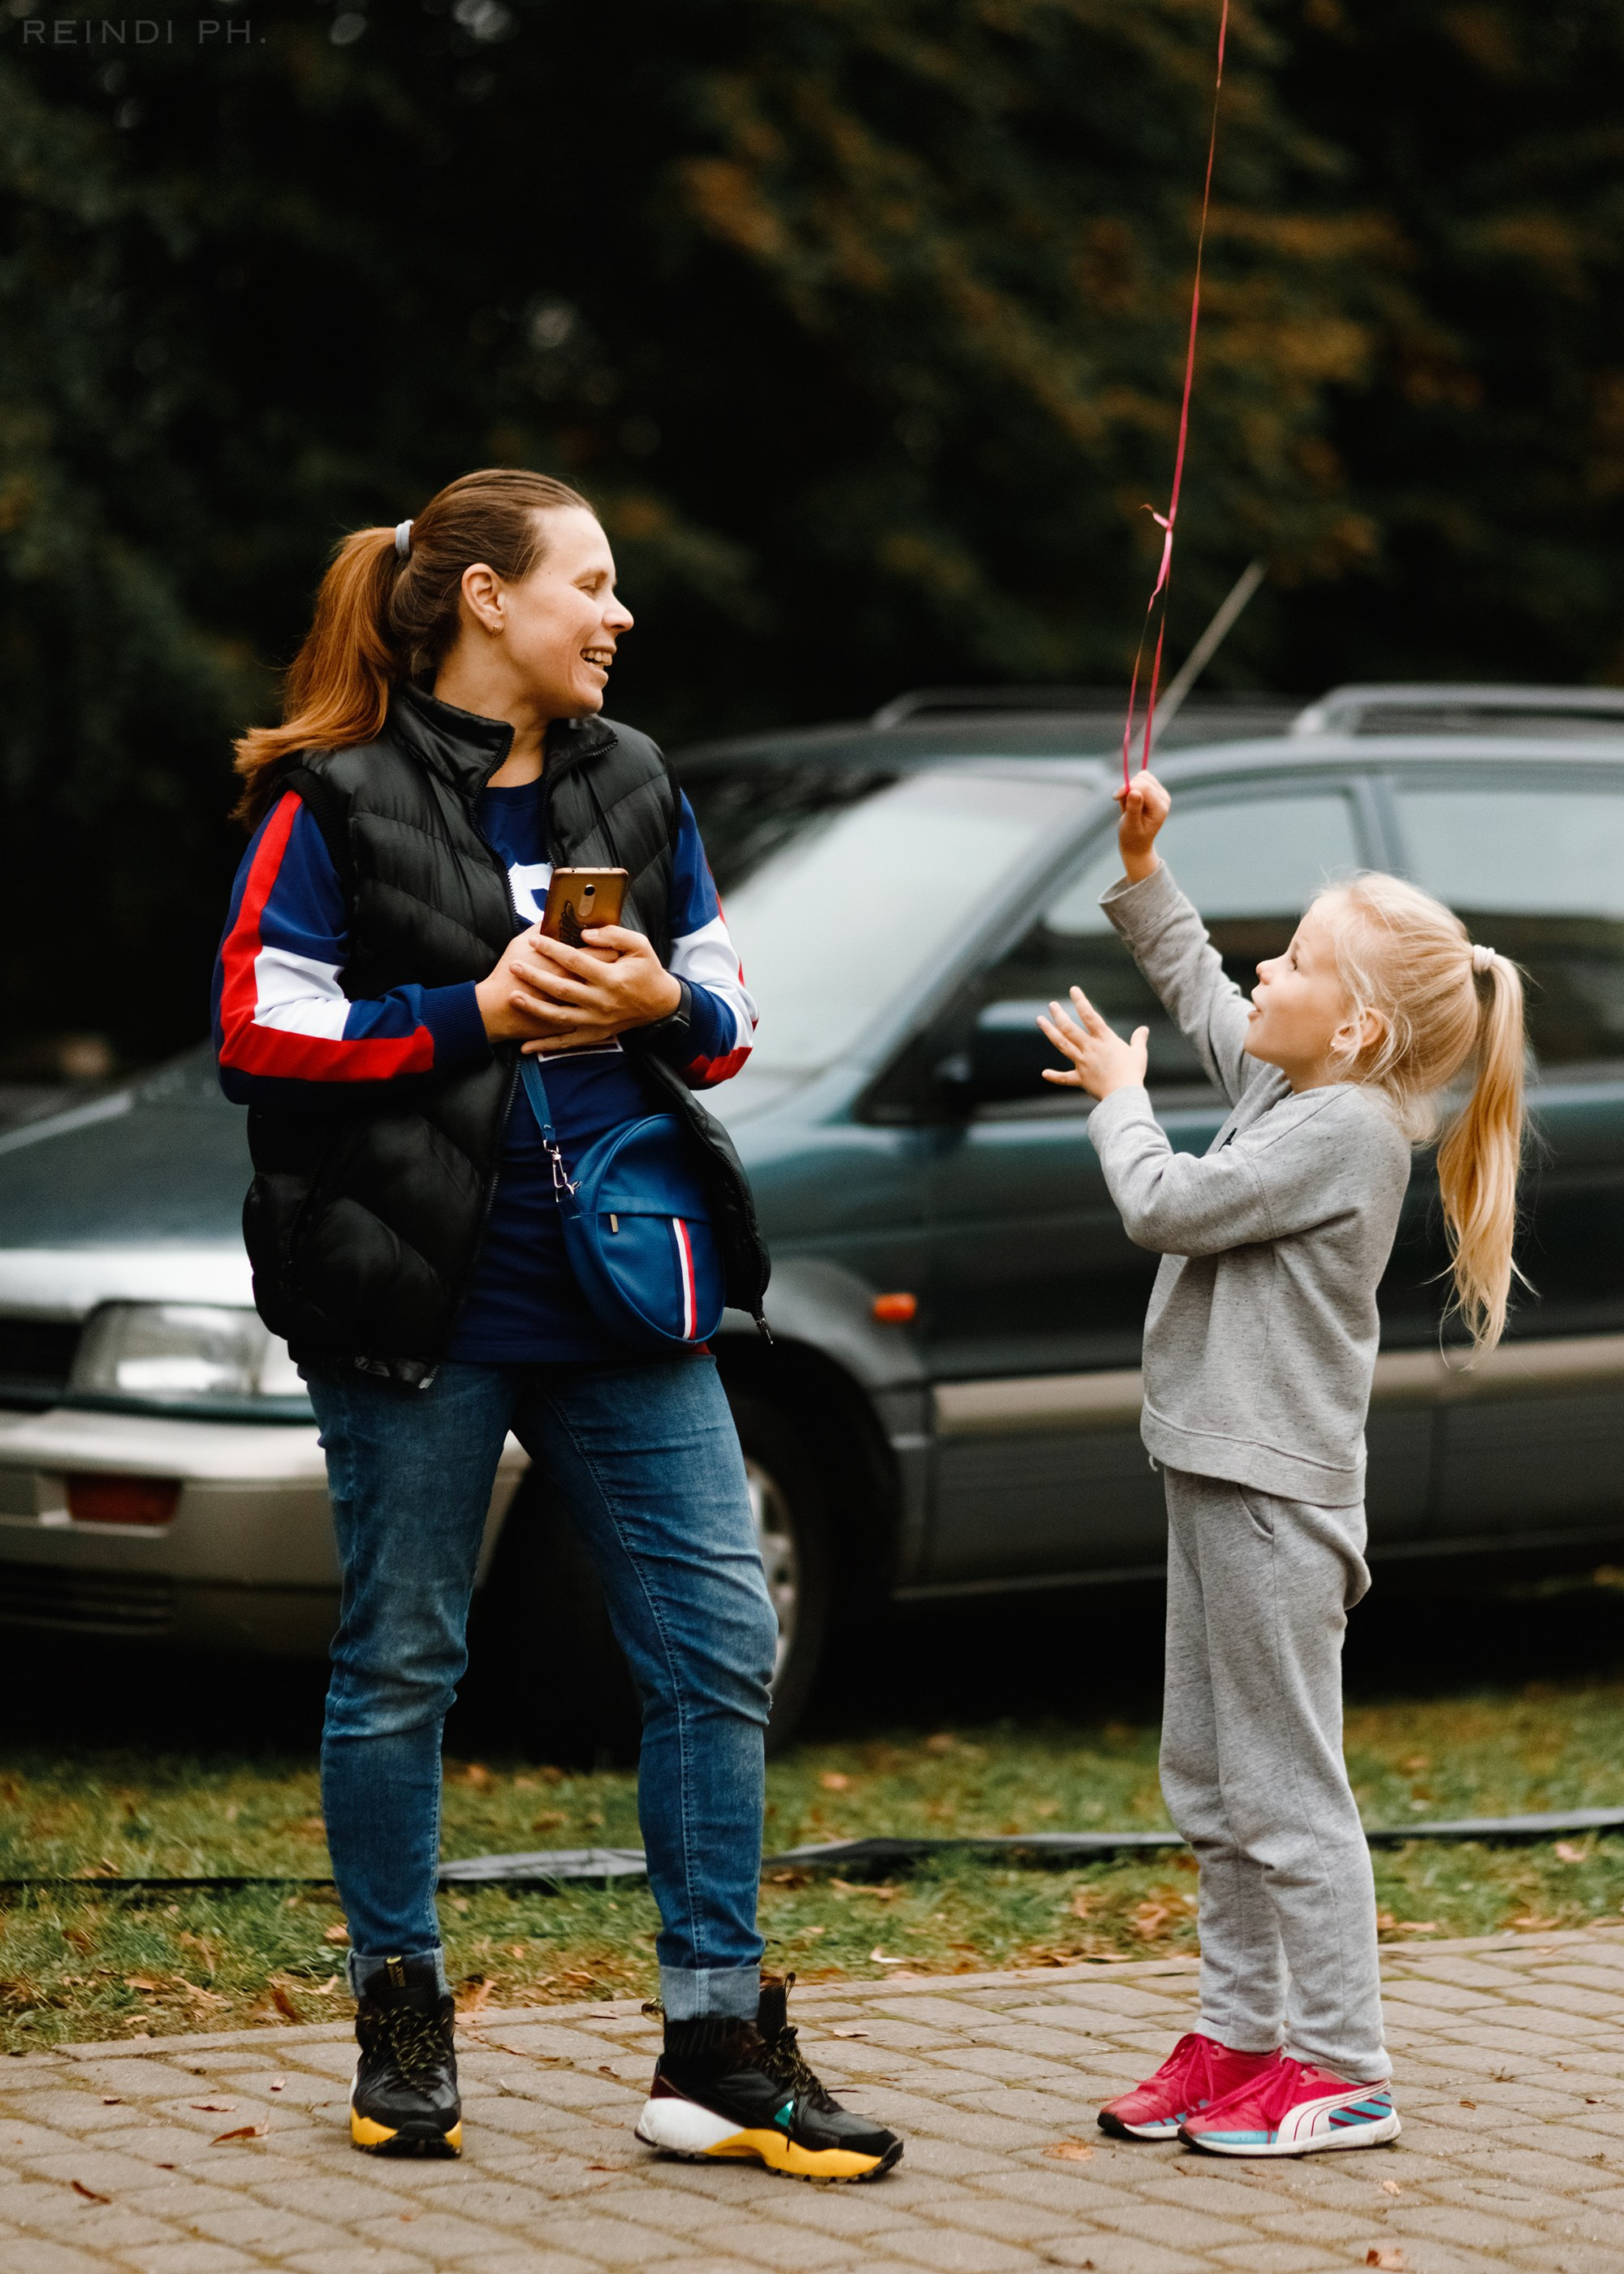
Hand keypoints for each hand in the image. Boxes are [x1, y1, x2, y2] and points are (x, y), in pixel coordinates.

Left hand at [475, 922, 680, 1052]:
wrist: (661, 1004)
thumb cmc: (648, 971)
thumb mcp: (640, 946)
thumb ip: (614, 936)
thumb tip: (585, 933)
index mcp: (611, 978)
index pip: (575, 961)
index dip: (553, 950)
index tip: (535, 940)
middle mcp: (602, 1001)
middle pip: (561, 989)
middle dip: (535, 977)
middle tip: (514, 966)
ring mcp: (597, 1021)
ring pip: (559, 1016)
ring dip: (535, 1008)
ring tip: (514, 998)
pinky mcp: (595, 1034)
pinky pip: (567, 1042)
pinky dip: (546, 1045)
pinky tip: (526, 1046)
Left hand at [1037, 988, 1148, 1100]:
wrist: (1124, 1094)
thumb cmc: (1133, 1072)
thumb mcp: (1139, 1053)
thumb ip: (1139, 1039)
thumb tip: (1143, 1029)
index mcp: (1104, 1039)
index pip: (1090, 1015)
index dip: (1081, 1001)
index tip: (1073, 990)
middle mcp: (1090, 1048)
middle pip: (1070, 1028)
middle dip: (1059, 1015)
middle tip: (1051, 1005)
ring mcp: (1083, 1063)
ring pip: (1062, 1045)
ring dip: (1049, 1032)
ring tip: (1039, 1021)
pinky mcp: (1081, 1079)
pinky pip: (1065, 1078)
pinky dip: (1054, 1076)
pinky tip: (1044, 1073)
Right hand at [1113, 768, 1170, 882]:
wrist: (1137, 844)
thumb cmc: (1132, 838)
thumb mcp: (1131, 826)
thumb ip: (1133, 809)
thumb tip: (1134, 792)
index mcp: (1160, 808)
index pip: (1145, 787)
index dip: (1128, 788)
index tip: (1114, 797)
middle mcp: (1163, 798)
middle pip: (1143, 779)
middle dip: (1128, 788)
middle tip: (1120, 802)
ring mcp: (1160, 793)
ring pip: (1142, 776)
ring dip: (1130, 787)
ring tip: (1127, 804)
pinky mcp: (1154, 790)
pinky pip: (1140, 778)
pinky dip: (1132, 786)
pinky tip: (1130, 800)